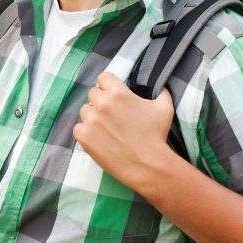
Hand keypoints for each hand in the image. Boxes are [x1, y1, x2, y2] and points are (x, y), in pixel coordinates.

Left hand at [73, 72, 176, 191]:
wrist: (148, 165)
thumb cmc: (156, 136)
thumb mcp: (164, 108)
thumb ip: (161, 92)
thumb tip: (160, 86)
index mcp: (117, 93)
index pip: (103, 78)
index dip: (109, 85)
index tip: (113, 94)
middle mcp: (101, 104)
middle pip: (93, 93)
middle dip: (102, 101)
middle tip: (112, 113)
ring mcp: (91, 121)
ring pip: (85, 110)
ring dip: (93, 116)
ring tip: (106, 127)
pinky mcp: (84, 137)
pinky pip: (78, 127)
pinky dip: (86, 131)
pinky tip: (98, 137)